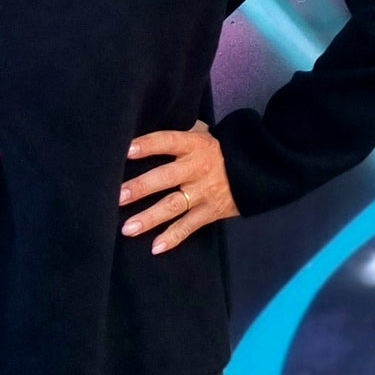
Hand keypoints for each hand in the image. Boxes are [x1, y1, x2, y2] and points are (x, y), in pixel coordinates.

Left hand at [118, 119, 239, 254]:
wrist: (256, 168)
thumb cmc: (219, 149)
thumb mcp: (203, 134)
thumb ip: (180, 134)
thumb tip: (150, 126)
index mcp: (193, 145)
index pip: (167, 142)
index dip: (148, 145)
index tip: (127, 150)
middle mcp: (196, 168)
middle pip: (165, 177)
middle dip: (140, 187)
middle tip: (118, 196)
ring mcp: (203, 192)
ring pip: (173, 206)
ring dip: (149, 218)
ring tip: (127, 228)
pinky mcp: (210, 212)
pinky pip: (189, 226)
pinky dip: (173, 237)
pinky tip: (156, 247)